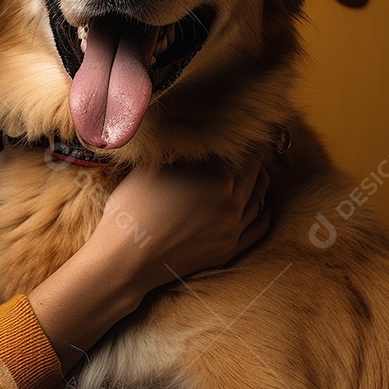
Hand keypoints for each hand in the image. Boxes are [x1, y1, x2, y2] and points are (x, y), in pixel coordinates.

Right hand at [28, 152, 270, 372]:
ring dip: (259, 181)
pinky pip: (258, 228)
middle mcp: (231, 202)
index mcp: (217, 177)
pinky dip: (264, 212)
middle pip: (254, 172)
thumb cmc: (131, 209)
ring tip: (255, 169)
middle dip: (253, 156)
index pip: (241, 149)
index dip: (241, 136)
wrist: (125, 260)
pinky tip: (263, 204)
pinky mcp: (227, 250)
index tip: (239, 128)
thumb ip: (179, 150)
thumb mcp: (151, 168)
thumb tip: (191, 132)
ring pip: (260, 199)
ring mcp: (232, 229)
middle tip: (249, 144)